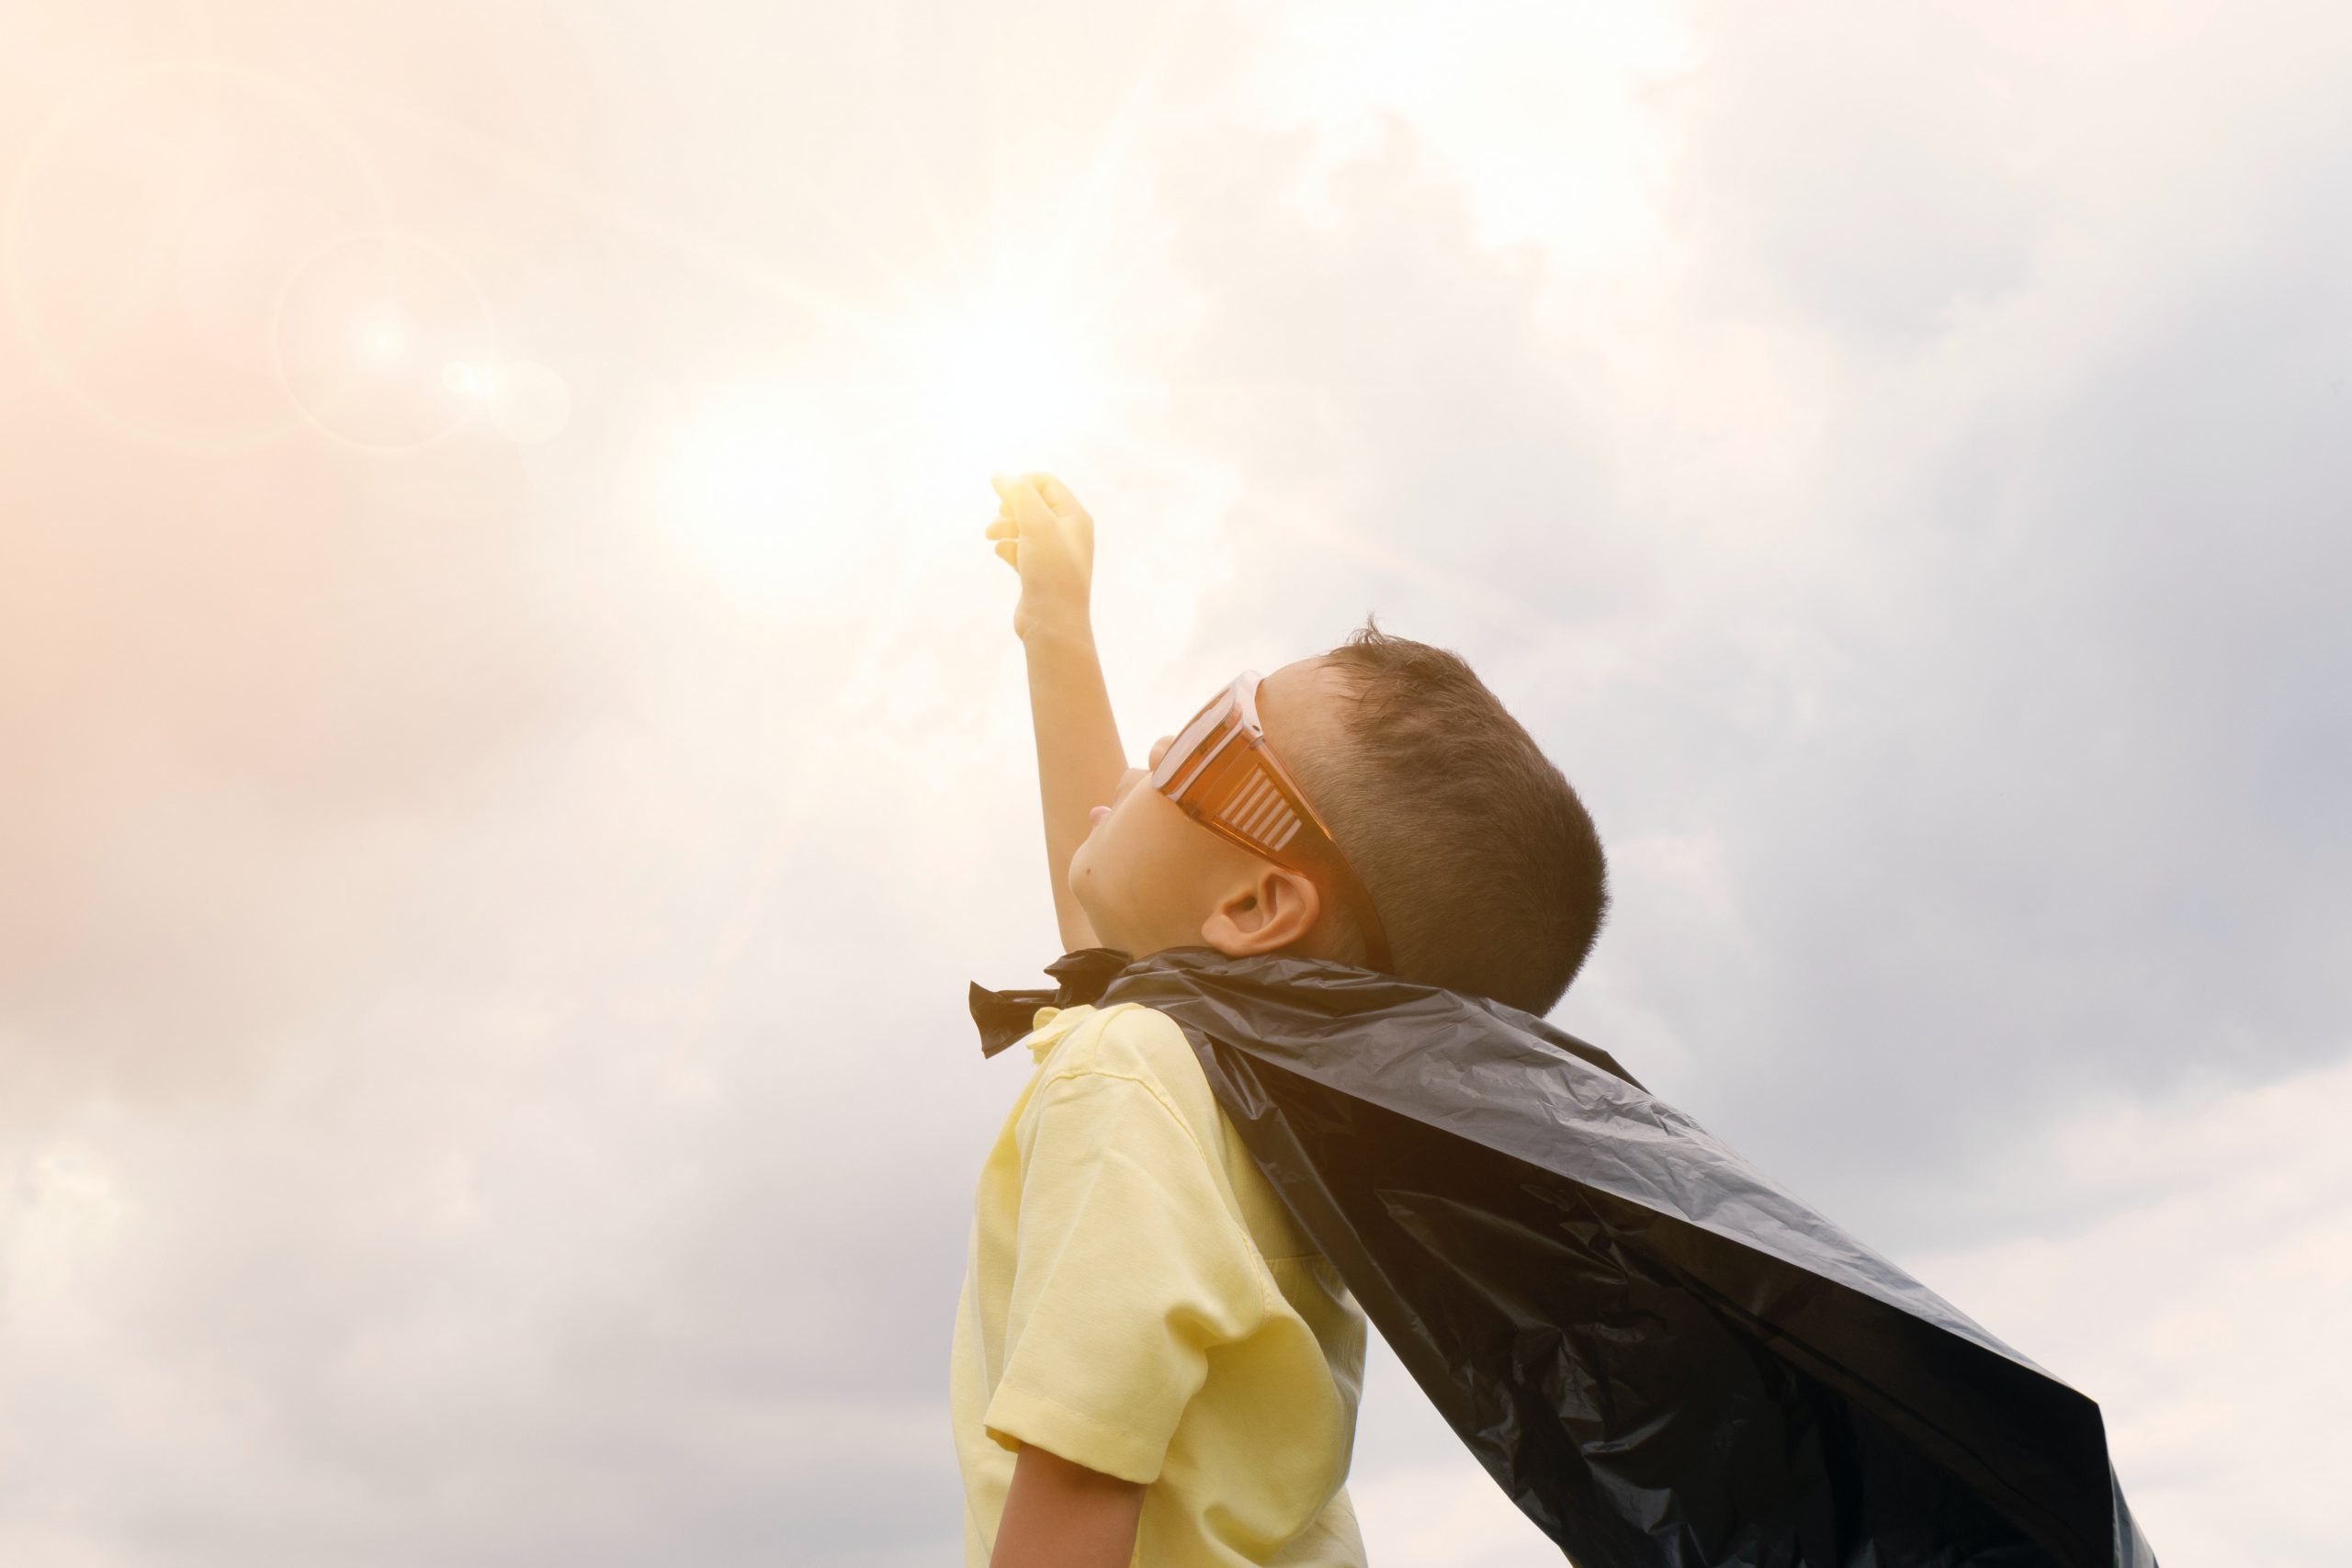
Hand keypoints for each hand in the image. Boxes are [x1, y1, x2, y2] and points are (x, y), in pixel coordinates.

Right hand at [986, 471, 1094, 643]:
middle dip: (1009, 507)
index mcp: (1075, 517)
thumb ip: (1019, 494)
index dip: (1020, 483)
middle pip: (1033, 503)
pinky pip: (1020, 549)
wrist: (1054, 624)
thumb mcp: (1036, 524)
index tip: (998, 495)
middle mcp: (1069, 533)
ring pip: (1023, 527)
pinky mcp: (1040, 573)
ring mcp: (1054, 554)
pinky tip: (1001, 553)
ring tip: (991, 538)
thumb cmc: (1051, 572)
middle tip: (996, 521)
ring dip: (1004, 526)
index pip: (1045, 483)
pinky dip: (1008, 547)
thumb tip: (999, 474)